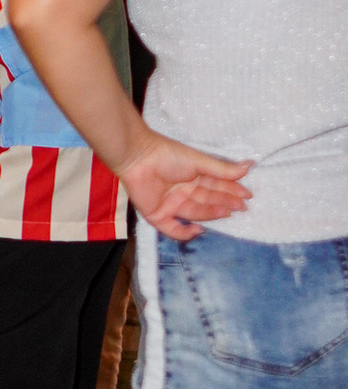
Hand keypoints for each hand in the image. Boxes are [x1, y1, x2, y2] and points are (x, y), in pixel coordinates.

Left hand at [116, 130, 252, 240]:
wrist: (139, 158)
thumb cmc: (169, 156)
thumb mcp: (199, 162)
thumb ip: (222, 169)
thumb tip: (249, 166)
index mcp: (192, 177)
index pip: (216, 186)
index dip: (232, 191)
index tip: (248, 196)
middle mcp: (183, 191)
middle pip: (208, 200)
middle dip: (225, 203)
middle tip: (243, 207)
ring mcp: (170, 204)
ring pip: (195, 213)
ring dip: (211, 214)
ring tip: (227, 212)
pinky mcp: (157, 215)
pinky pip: (173, 229)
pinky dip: (185, 233)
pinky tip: (199, 230)